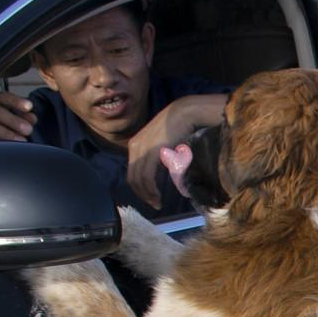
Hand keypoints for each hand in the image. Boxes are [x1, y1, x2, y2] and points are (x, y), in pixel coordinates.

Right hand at [0, 92, 36, 148]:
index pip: (0, 96)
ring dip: (6, 132)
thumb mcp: (9, 120)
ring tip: (21, 140)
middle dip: (13, 120)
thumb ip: (21, 116)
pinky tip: (5, 147)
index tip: (29, 107)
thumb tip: (31, 118)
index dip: (15, 101)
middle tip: (28, 130)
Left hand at [125, 94, 225, 208]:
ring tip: (157, 203)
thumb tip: (162, 173)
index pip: (132, 172)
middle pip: (132, 178)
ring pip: (138, 180)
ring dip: (147, 194)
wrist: (185, 112)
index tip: (151, 197)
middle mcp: (135, 147)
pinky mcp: (151, 152)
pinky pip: (146, 176)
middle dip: (142, 194)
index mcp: (135, 144)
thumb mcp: (163, 143)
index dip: (139, 188)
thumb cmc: (179, 126)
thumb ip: (158, 157)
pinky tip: (157, 195)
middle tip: (154, 204)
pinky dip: (150, 189)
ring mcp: (142, 149)